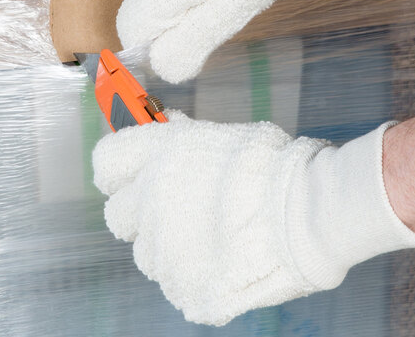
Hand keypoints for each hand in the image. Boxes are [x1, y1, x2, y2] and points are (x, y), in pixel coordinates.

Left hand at [93, 112, 414, 325]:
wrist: (308, 210)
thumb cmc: (273, 165)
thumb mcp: (224, 135)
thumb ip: (183, 137)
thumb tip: (161, 126)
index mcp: (160, 156)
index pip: (106, 160)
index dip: (119, 166)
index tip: (132, 170)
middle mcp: (150, 202)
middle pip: (118, 215)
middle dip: (142, 209)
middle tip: (178, 205)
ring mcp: (164, 250)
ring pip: (147, 253)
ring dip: (169, 243)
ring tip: (212, 234)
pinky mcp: (184, 288)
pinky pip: (175, 281)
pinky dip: (193, 271)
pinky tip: (224, 256)